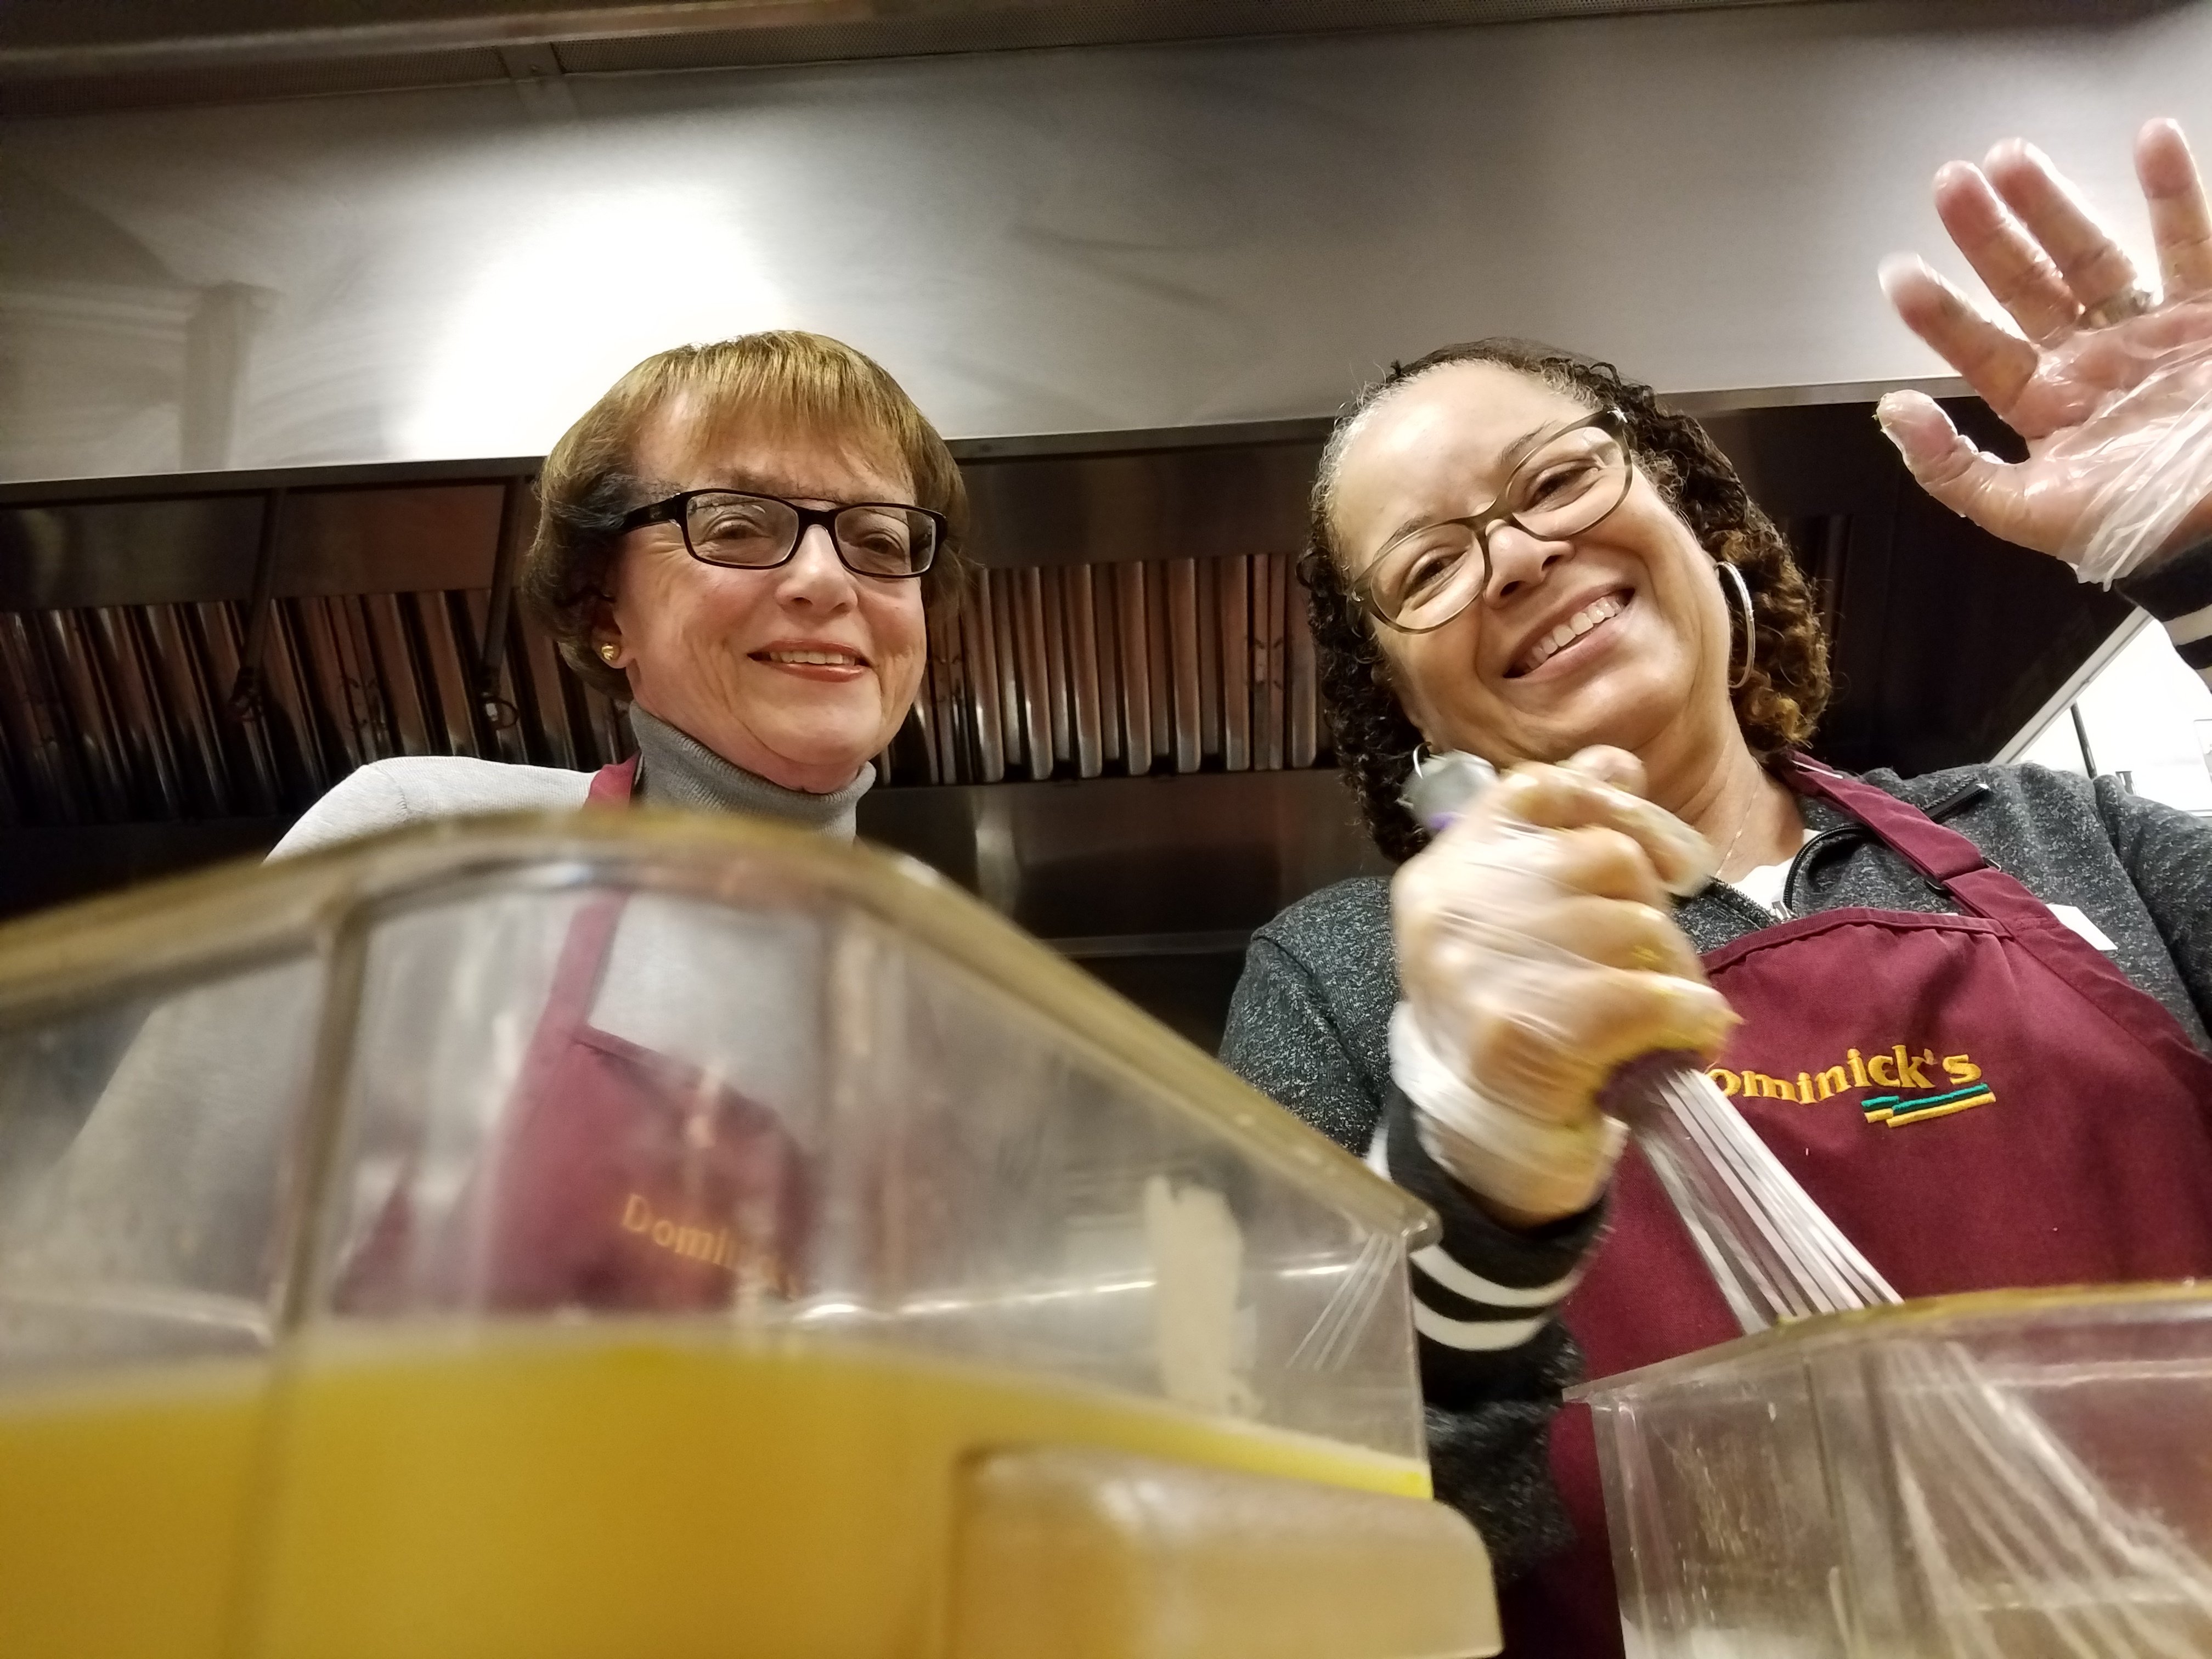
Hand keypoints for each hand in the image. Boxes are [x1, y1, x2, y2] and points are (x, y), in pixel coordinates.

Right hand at [1390, 750, 1736, 1227]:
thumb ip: (1561, 837)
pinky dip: (1691, 1018)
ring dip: (1674, 970)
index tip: (1657, 860)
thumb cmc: (1513, 1024)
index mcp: (1440, 874)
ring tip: (1662, 1012)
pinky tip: (1688, 1038)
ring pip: (1633, 922)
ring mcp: (1480, 974)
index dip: (1614, 807)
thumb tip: (1619, 757)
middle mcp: (1448, 913)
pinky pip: (1650, 994)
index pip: (1536, 790)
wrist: (1484, 1155)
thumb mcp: (1517, 924)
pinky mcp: (1526, 1036)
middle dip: (1652, 911)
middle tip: (1652, 966)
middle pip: (1601, 856)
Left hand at [1879, 119, 2211, 581]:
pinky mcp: (2210, 315)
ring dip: (2053, 205)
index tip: (1897, 271)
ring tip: (2012, 156)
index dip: (1937, 312)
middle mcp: (2092, 360)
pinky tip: (2152, 139)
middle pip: (2027, 284)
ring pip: (2092, 254)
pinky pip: (2193, 244)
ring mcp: (2150, 332)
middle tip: (1951, 184)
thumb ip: (1952, 470)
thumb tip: (1890, 414)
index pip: (1978, 348)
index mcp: (2046, 404)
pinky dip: (2173, 192)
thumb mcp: (2027, 513)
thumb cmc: (2133, 528)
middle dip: (1988, 235)